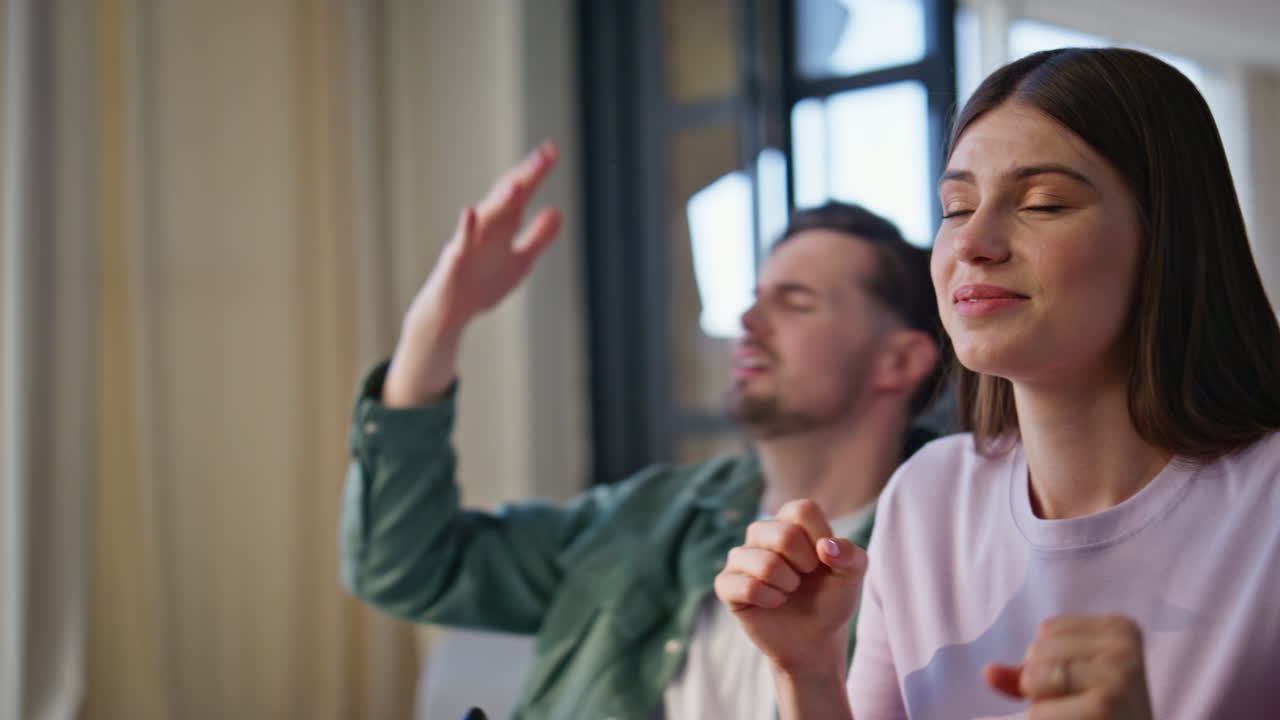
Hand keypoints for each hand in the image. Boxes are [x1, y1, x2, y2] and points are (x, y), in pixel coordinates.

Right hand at [384, 141, 561, 405]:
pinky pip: (459, 245)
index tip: (552, 152)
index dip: (536, 175)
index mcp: (502, 227)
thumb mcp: (520, 262)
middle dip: (525, 178)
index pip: (522, 196)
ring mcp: (467, 244)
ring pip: (485, 219)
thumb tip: (558, 212)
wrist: (449, 314)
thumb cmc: (481, 285)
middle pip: (507, 200)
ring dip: (499, 201)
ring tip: (517, 185)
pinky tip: (469, 213)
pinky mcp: (452, 264)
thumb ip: (538, 238)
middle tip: (544, 156)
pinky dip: (465, 230)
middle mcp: (485, 229)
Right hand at [714, 499, 867, 677]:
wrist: (814, 640)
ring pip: (765, 562)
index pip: (802, 510)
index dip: (820, 536)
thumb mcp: (852, 576)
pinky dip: (770, 599)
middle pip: (784, 535)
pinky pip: (746, 586)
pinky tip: (775, 603)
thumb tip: (826, 546)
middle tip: (805, 578)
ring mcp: (740, 558)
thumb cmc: (831, 599)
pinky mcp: (726, 584)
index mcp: (789, 521)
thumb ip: (851, 556)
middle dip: (805, 565)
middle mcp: (761, 533)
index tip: (824, 558)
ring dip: (788, 584)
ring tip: (790, 591)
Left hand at [985, 615, 1153, 719]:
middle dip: (1044, 685)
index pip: (1047, 629)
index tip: (1086, 686)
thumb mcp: (1069, 684)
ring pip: (1034, 677)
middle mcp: (1125, 646)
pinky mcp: (1104, 705)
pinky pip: (1040, 711)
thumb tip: (988, 673)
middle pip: (1037, 650)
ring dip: (1044, 707)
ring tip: (1080, 716)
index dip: (1049, 664)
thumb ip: (1027, 672)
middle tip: (1082, 707)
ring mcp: (1119, 675)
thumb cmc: (1098, 716)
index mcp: (1121, 628)